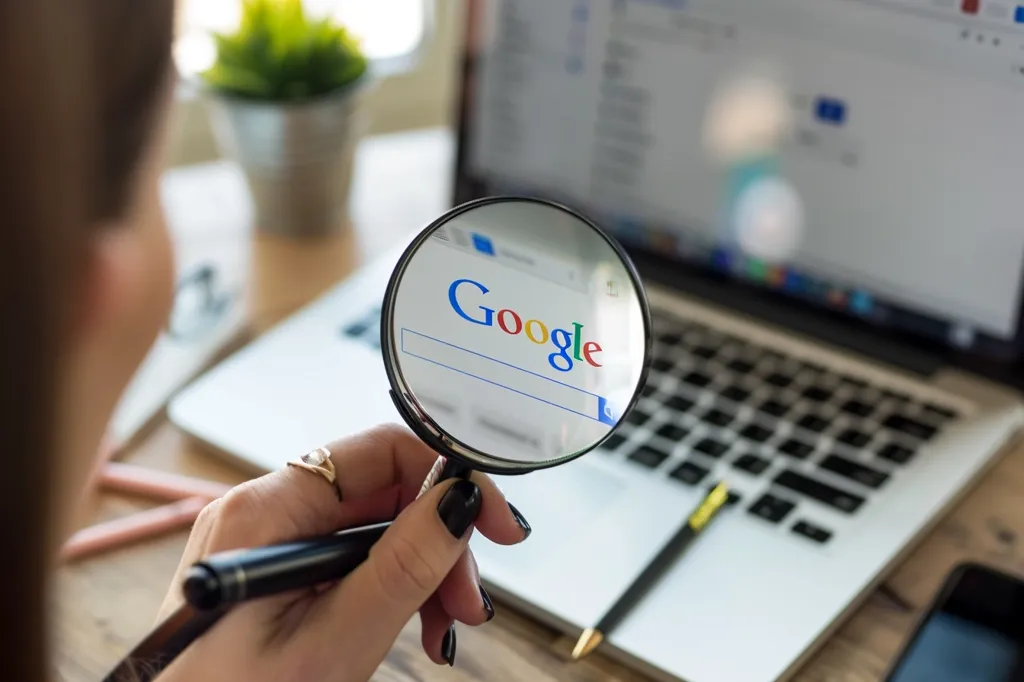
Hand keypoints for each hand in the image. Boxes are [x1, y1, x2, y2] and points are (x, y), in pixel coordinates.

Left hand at [155, 423, 530, 681]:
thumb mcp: (334, 639)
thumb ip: (402, 566)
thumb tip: (457, 500)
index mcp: (265, 510)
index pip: (379, 450)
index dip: (448, 476)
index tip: (492, 522)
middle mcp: (266, 510)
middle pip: (386, 492)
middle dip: (441, 542)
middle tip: (469, 601)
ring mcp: (272, 538)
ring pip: (378, 527)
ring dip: (424, 572)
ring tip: (444, 627)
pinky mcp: (281, 566)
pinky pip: (355, 556)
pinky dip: (394, 587)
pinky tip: (415, 624)